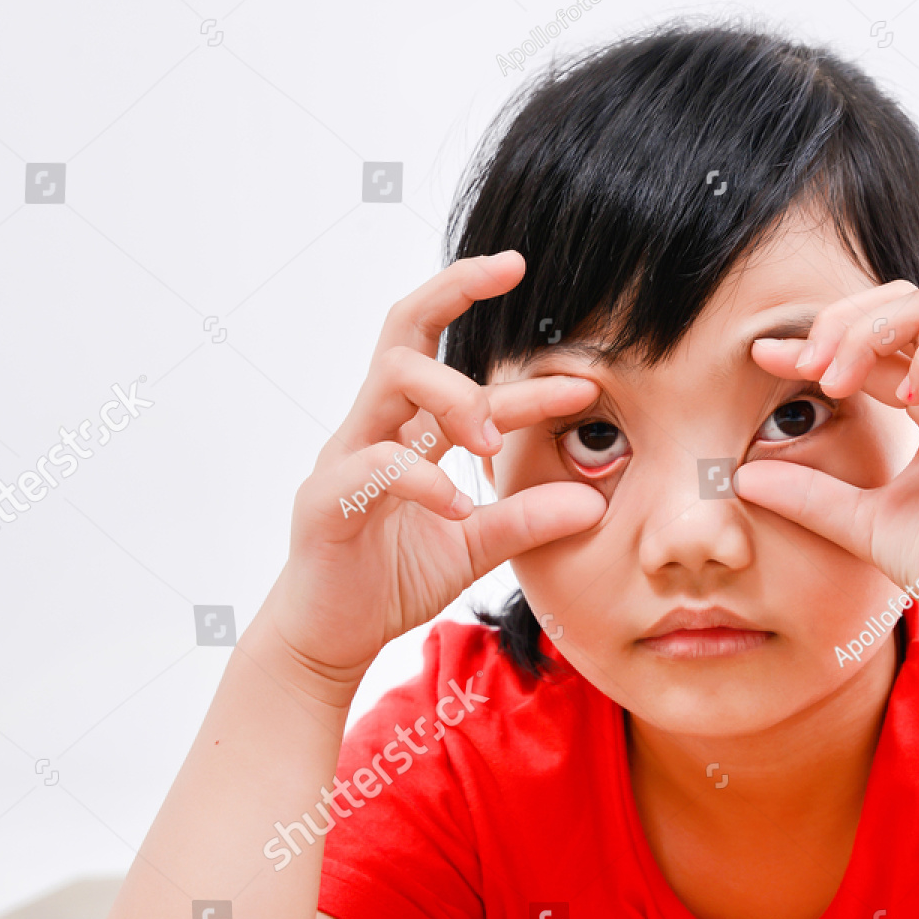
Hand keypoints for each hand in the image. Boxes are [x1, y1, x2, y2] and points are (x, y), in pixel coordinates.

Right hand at [262, 251, 605, 685]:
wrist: (328, 639)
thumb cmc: (389, 582)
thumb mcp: (474, 546)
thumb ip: (525, 519)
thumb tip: (593, 503)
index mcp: (405, 431)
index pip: (456, 363)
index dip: (520, 360)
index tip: (577, 361)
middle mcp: (372, 428)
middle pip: (404, 330)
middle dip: (456, 289)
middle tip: (515, 279)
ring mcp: (344, 459)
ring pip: (390, 379)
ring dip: (454, 396)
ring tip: (494, 441)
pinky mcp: (325, 504)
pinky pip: (372, 468)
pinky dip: (422, 480)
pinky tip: (458, 506)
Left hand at [737, 281, 918, 653]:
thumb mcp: (860, 524)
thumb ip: (808, 496)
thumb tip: (741, 477)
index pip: (868, 350)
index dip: (815, 344)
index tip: (764, 356)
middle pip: (899, 307)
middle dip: (842, 323)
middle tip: (806, 364)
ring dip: (873, 332)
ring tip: (838, 378)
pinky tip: (901, 396)